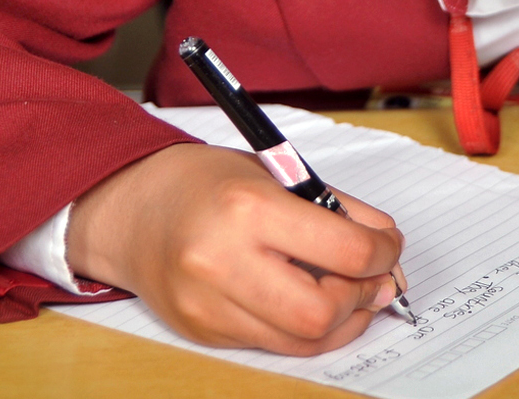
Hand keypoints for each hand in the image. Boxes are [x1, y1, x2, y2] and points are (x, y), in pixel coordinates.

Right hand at [65, 143, 405, 353]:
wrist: (131, 209)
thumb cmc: (207, 183)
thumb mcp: (277, 173)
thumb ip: (338, 209)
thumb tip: (387, 247)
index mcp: (248, 208)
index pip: (343, 251)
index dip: (382, 254)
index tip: (387, 247)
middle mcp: (223, 261)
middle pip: (321, 313)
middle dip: (360, 297)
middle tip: (369, 279)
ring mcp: (207, 305)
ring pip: (299, 341)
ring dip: (340, 321)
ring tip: (346, 293)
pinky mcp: (202, 331)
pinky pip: (271, 345)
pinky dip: (300, 329)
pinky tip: (304, 301)